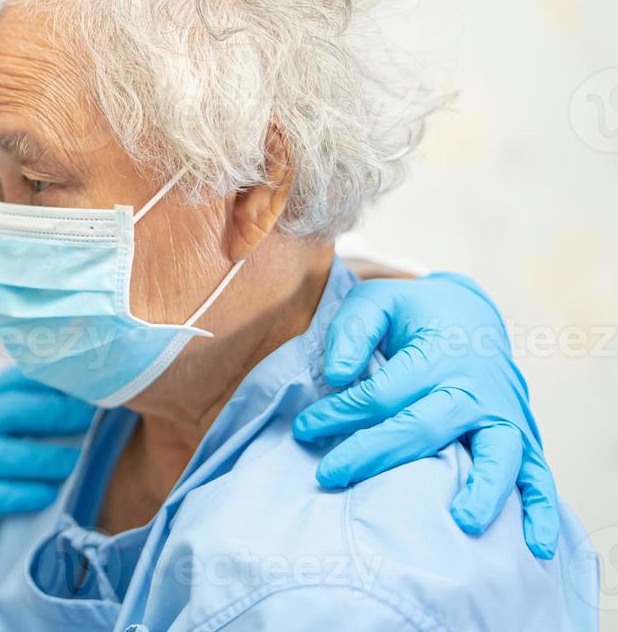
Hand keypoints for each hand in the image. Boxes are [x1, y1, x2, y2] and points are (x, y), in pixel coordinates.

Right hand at [0, 368, 92, 556]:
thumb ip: (6, 407)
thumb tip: (71, 398)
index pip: (17, 379)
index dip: (55, 376)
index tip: (94, 374)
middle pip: (15, 409)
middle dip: (59, 410)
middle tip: (98, 413)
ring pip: (6, 454)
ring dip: (46, 458)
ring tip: (78, 461)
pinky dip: (22, 494)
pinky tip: (47, 495)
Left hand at [293, 273, 558, 558]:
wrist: (470, 315)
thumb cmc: (413, 314)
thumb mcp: (377, 301)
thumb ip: (353, 331)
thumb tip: (336, 374)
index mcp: (438, 354)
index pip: (384, 394)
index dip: (340, 413)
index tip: (304, 429)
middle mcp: (476, 388)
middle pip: (426, 428)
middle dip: (375, 454)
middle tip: (329, 475)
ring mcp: (503, 414)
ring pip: (498, 454)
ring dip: (483, 489)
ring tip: (463, 523)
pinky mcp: (522, 435)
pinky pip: (539, 475)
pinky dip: (542, 510)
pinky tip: (536, 547)